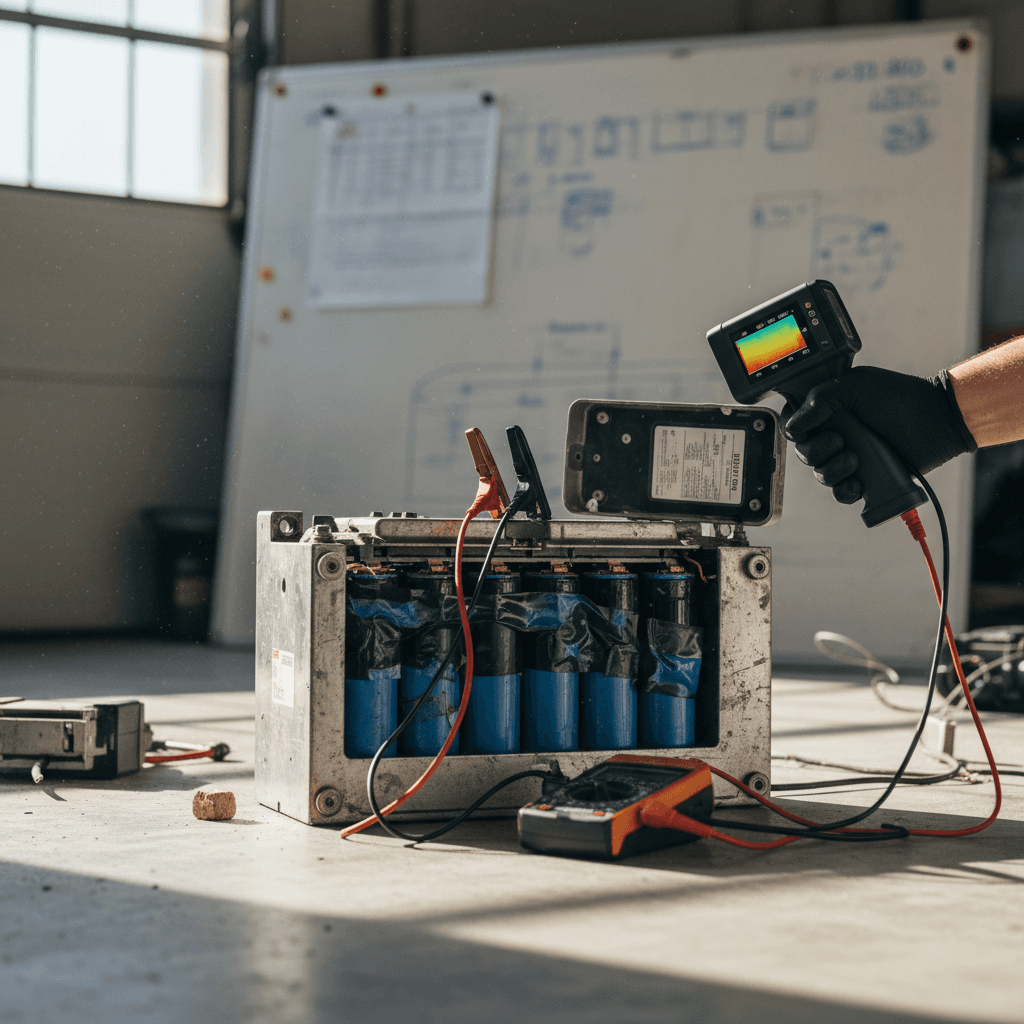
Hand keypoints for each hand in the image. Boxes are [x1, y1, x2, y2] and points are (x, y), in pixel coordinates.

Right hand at [782, 366, 975, 503]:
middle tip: (841, 441)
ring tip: (855, 460)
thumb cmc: (900, 397)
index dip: (797, 431)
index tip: (811, 428)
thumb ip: (820, 398)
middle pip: (805, 454)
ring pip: (821, 475)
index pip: (795, 426)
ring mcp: (851, 458)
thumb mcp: (856, 384)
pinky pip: (843, 494)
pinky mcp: (867, 478)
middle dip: (817, 451)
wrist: (938, 420)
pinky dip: (845, 492)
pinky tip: (857, 483)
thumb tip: (794, 424)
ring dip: (832, 471)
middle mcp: (837, 435)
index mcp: (829, 412)